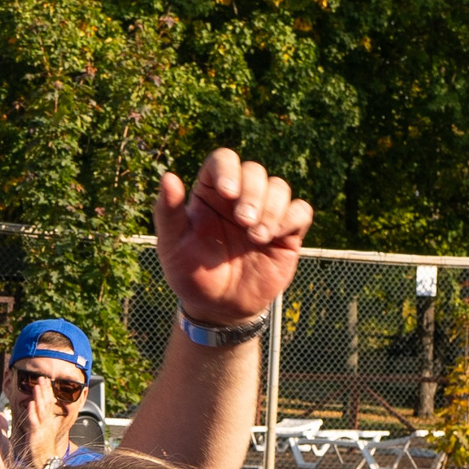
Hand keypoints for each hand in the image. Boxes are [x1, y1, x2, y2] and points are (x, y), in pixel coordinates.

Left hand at [158, 149, 309, 327]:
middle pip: (255, 170)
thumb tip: (168, 177)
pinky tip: (274, 237)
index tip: (228, 194)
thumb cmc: (191, 274)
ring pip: (279, 186)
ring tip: (257, 237)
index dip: (229, 170)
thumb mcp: (172, 246)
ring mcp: (265, 213)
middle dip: (253, 193)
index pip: (223, 160)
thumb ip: (168, 212)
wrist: (218, 307)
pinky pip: (300, 210)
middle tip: (244, 221)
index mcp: (210, 193)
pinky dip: (291, 218)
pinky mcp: (286, 232)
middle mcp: (239, 197)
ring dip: (272, 208)